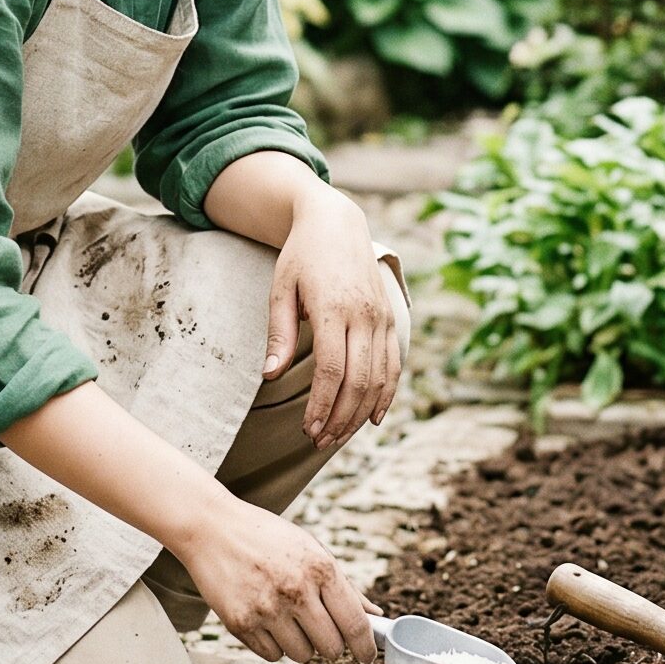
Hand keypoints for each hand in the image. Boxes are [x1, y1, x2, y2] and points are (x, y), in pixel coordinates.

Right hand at [181, 491, 379, 663]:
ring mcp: (266, 609)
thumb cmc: (268, 538)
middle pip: (331, 647)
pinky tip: (265, 618)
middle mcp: (295, 590)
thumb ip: (345, 586)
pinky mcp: (240, 623)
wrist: (212, 529)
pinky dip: (274, 644)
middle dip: (331, 645)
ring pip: (301, 655)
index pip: (354, 623)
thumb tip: (375, 617)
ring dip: (300, 644)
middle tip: (322, 631)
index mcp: (320, 568)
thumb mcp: (311, 550)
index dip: (366, 647)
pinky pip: (272, 655)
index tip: (367, 657)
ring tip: (286, 615)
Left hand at [264, 188, 400, 448]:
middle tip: (320, 441)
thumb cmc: (301, 256)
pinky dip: (387, 395)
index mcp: (334, 307)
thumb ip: (279, 333)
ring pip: (379, 378)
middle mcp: (364, 315)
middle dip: (340, 417)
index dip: (321, 405)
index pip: (332, 370)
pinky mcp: (389, 319)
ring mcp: (381, 317)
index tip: (307, 429)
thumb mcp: (281, 289)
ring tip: (338, 436)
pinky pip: (394, 365)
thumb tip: (270, 376)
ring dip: (360, 413)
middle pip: (359, 380)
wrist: (336, 222)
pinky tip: (373, 418)